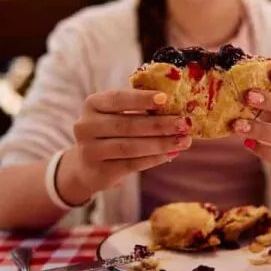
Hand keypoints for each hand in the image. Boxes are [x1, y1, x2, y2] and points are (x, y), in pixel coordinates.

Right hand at [61, 89, 191, 204]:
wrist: (86, 165)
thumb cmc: (111, 131)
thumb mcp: (117, 113)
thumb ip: (140, 108)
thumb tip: (176, 108)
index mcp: (93, 103)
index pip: (118, 98)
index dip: (141, 99)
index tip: (165, 98)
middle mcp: (86, 126)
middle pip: (127, 125)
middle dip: (160, 125)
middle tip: (185, 124)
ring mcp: (89, 150)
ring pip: (130, 147)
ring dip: (161, 144)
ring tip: (183, 141)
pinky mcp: (98, 171)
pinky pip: (131, 164)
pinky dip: (154, 159)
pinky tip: (171, 154)